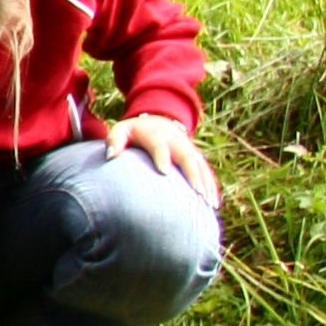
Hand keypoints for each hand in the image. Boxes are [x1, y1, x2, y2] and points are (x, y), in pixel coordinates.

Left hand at [102, 111, 219, 206]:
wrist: (158, 121)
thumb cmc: (134, 132)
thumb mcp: (121, 131)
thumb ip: (114, 141)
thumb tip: (110, 156)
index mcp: (157, 135)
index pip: (159, 146)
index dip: (162, 157)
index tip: (163, 172)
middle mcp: (177, 141)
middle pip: (187, 157)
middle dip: (193, 175)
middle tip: (197, 194)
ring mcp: (189, 149)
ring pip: (201, 166)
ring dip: (206, 184)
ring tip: (209, 204)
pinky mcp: (196, 157)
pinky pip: (207, 172)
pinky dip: (211, 186)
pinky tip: (214, 203)